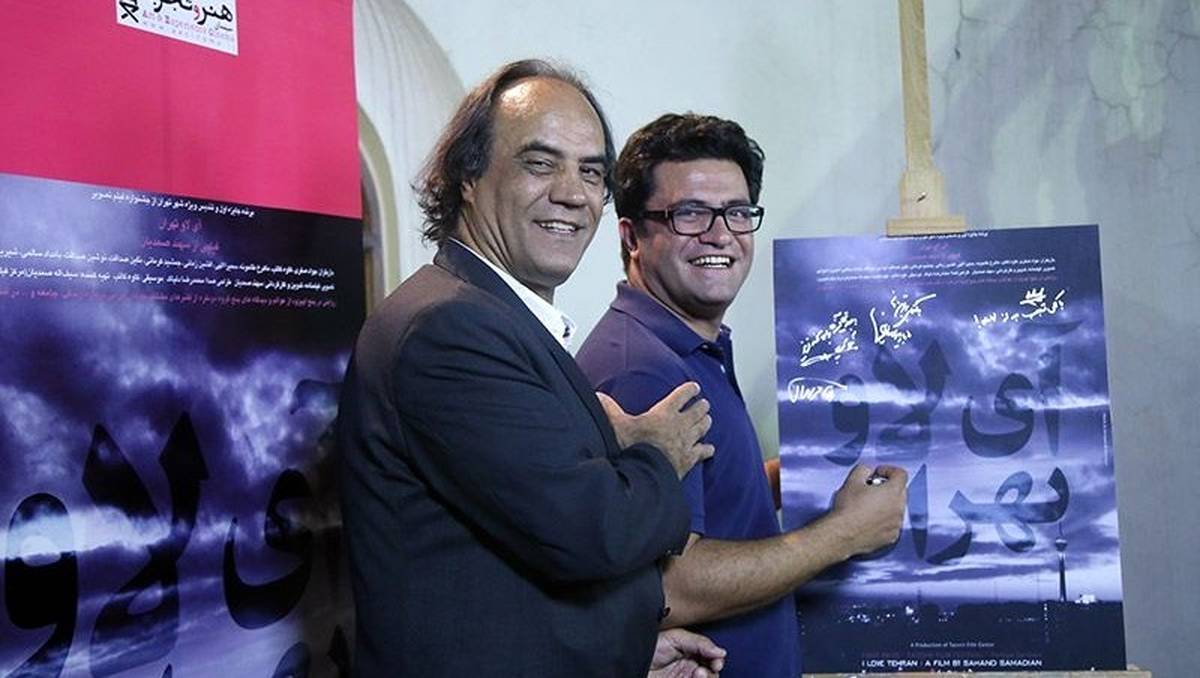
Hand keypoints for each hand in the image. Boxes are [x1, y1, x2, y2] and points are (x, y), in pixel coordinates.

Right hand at [597, 382, 713, 477]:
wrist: (644, 472)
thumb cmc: (631, 446)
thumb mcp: (617, 425)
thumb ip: (609, 409)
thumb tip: (598, 395)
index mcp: (664, 413)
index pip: (681, 396)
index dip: (689, 390)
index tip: (695, 387)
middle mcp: (679, 425)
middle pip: (697, 411)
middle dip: (702, 406)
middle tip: (704, 403)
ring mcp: (686, 442)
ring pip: (702, 428)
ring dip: (706, 422)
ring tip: (708, 419)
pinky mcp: (689, 459)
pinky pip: (703, 451)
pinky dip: (707, 449)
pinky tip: (710, 449)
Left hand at [648, 628, 725, 677]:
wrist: (634, 662)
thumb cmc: (649, 648)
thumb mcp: (675, 638)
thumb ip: (699, 642)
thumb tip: (720, 651)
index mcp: (690, 651)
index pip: (711, 656)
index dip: (717, 658)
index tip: (717, 660)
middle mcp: (690, 666)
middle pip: (712, 671)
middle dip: (714, 670)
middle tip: (710, 667)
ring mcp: (685, 677)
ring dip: (707, 677)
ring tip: (699, 673)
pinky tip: (695, 677)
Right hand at [828, 464, 907, 555]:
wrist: (842, 534)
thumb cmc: (847, 508)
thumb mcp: (852, 481)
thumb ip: (864, 469)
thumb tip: (869, 471)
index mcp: (893, 492)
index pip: (901, 474)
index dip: (889, 470)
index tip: (877, 473)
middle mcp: (899, 508)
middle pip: (901, 491)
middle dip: (888, 487)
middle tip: (871, 489)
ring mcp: (897, 524)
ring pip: (897, 509)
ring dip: (887, 504)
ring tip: (869, 506)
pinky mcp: (892, 537)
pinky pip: (893, 524)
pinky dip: (885, 520)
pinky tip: (870, 521)